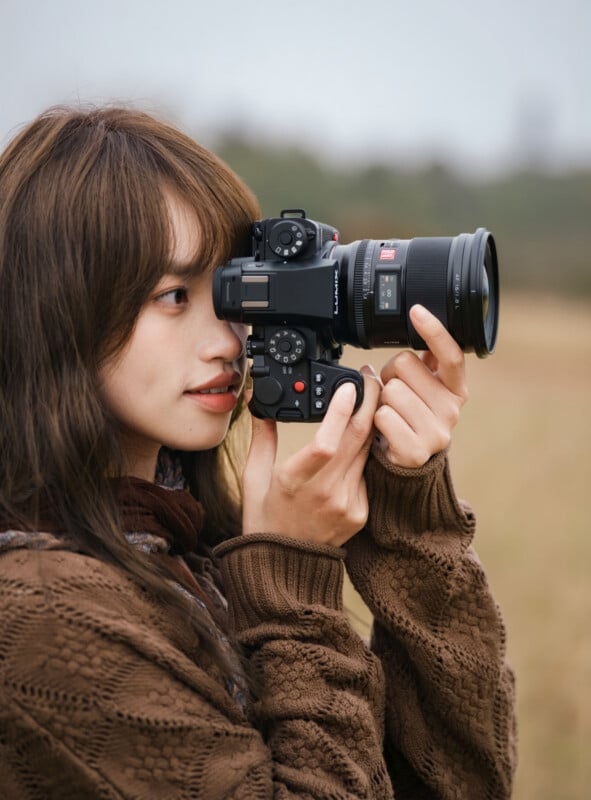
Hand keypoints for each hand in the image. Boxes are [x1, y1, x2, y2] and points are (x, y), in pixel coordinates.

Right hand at [242, 369, 380, 546]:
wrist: (285, 563)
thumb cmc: (265, 517)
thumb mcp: (253, 476)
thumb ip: (261, 436)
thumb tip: (260, 402)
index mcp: (293, 481)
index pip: (325, 442)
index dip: (341, 412)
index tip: (349, 386)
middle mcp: (324, 493)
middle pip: (357, 438)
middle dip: (368, 401)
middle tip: (370, 378)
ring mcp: (346, 504)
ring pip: (367, 451)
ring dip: (371, 422)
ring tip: (369, 399)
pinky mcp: (360, 512)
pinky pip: (367, 472)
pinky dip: (366, 451)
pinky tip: (363, 437)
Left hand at [374, 304, 468, 467]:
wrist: (408, 459)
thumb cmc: (412, 416)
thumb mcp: (423, 386)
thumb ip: (424, 361)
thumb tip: (416, 327)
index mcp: (456, 388)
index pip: (450, 355)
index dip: (434, 331)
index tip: (416, 311)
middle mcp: (451, 409)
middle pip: (406, 365)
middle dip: (392, 375)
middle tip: (396, 394)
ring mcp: (436, 432)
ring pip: (391, 391)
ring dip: (383, 399)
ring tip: (392, 412)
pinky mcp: (416, 451)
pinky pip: (383, 415)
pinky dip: (377, 419)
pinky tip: (388, 429)